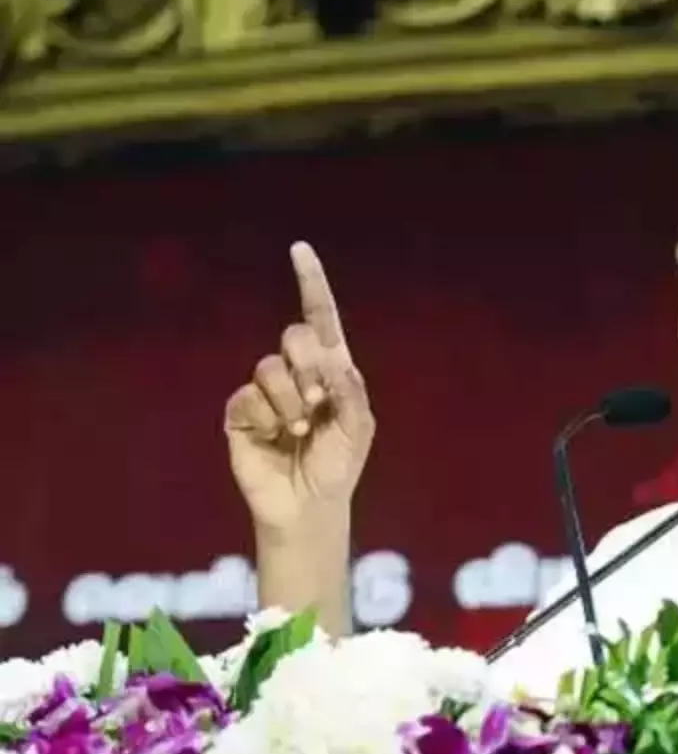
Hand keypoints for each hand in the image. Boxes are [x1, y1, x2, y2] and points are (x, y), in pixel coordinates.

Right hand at [225, 242, 373, 532]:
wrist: (309, 504)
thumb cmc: (338, 465)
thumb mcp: (359, 429)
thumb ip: (351, 392)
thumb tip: (335, 362)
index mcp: (331, 369)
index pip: (320, 317)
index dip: (310, 282)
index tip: (299, 249)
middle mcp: (297, 372)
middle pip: (295, 336)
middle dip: (310, 367)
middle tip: (319, 402)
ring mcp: (266, 391)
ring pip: (269, 368)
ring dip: (290, 401)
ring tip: (300, 430)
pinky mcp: (241, 413)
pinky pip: (247, 397)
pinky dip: (266, 419)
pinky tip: (274, 438)